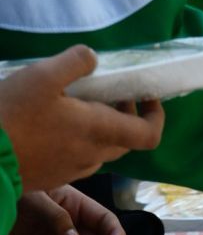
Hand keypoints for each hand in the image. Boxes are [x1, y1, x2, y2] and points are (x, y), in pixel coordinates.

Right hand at [0, 46, 164, 189]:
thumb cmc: (10, 116)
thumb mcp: (42, 76)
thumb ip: (74, 62)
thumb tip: (93, 57)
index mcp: (100, 132)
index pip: (150, 134)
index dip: (156, 115)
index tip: (146, 95)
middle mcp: (92, 156)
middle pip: (126, 140)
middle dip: (126, 115)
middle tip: (112, 93)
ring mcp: (72, 171)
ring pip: (100, 149)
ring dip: (101, 128)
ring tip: (79, 104)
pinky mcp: (52, 177)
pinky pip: (77, 158)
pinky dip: (79, 140)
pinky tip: (54, 123)